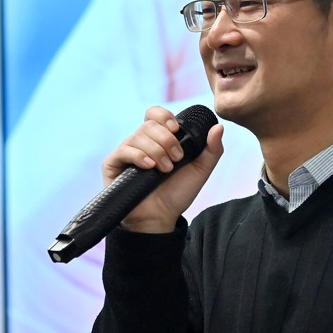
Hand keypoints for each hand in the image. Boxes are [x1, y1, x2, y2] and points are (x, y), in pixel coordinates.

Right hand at [102, 106, 224, 233]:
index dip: (164, 116)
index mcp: (158, 139)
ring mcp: (127, 152)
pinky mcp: (113, 164)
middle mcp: (141, 143)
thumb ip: (212, 150)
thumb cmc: (177, 194)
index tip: (175, 129)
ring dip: (156, 151)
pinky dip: (138, 156)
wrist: (160, 218)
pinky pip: (124, 150)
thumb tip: (218, 127)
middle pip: (149, 124)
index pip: (155, 114)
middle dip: (167, 140)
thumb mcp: (200, 171)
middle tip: (176, 159)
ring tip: (165, 169)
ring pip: (138, 136)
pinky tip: (149, 167)